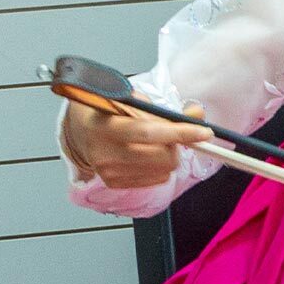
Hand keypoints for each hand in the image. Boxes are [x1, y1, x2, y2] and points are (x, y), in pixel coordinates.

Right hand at [62, 97, 208, 189]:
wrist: (79, 130)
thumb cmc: (107, 110)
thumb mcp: (131, 100)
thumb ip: (165, 109)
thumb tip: (197, 114)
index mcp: (105, 125)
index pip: (149, 132)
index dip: (180, 133)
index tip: (204, 132)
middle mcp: (104, 151)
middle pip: (161, 156)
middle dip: (176, 144)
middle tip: (169, 133)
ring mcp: (108, 170)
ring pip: (163, 170)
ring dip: (169, 156)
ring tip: (154, 143)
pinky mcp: (113, 182)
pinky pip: (156, 180)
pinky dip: (160, 167)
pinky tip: (146, 154)